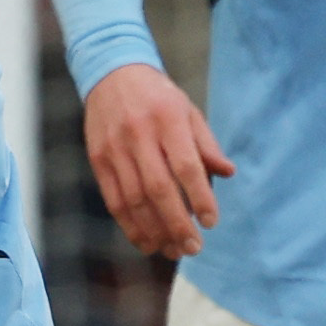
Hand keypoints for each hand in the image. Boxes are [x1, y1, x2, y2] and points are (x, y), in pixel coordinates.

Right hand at [82, 61, 232, 259]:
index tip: (211, 222)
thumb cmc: (159, 98)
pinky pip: (114, 200)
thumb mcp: (188, 111)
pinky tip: (147, 242)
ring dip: (154, 231)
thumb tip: (227, 173)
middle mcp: (139, 135)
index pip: (186, 166)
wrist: (112, 75)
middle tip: (193, 247)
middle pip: (158, 188)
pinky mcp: (98, 160)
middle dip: (177, 223)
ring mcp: (115, 149)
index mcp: (168, 120)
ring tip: (172, 250)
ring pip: (134, 199)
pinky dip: (130, 226)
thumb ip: (206, 144)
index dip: (200, 197)